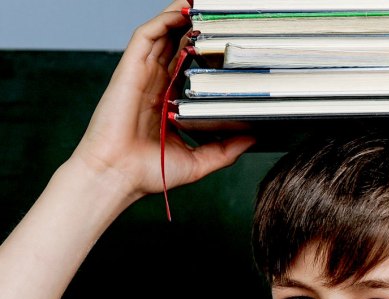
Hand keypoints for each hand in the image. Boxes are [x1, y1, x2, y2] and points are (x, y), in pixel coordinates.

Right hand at [70, 0, 254, 206]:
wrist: (118, 176)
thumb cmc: (150, 172)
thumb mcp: (200, 161)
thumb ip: (227, 149)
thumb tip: (254, 138)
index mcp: (168, 102)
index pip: (189, 68)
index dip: (205, 52)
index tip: (227, 44)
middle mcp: (155, 85)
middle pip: (177, 45)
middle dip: (195, 28)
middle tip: (217, 16)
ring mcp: (142, 75)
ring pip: (162, 34)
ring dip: (181, 17)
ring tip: (201, 4)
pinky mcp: (129, 70)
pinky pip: (146, 36)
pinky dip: (163, 20)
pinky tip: (181, 12)